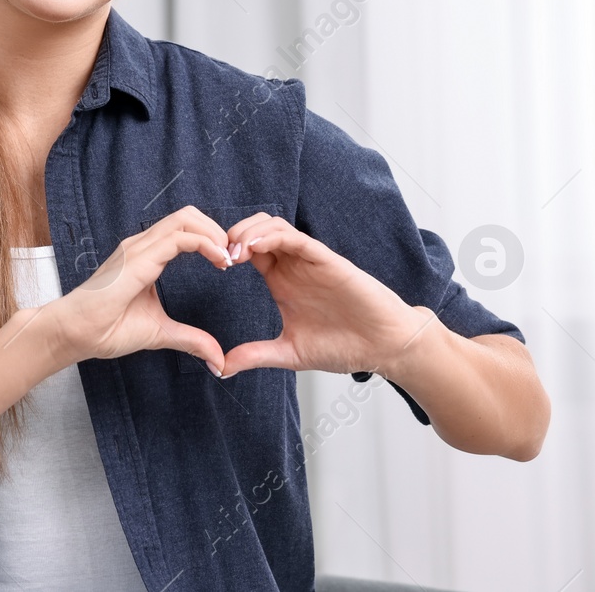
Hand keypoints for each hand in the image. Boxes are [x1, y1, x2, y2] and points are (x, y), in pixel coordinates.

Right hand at [44, 206, 236, 373]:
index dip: (211, 239)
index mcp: (146, 256)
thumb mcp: (160, 332)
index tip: (229, 263)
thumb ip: (190, 339)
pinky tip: (218, 261)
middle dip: (217, 229)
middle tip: (234, 256)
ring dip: (214, 233)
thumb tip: (218, 359)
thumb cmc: (106, 329)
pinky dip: (205, 243)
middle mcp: (142, 245)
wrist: (75, 334)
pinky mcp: (137, 259)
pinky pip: (178, 239)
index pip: (185, 230)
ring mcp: (138, 248)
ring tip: (228, 257)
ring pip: (185, 219)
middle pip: (188, 215)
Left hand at [218, 213, 437, 377]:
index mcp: (280, 280)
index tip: (210, 266)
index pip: (246, 251)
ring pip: (272, 226)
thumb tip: (221, 368)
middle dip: (230, 236)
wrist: (384, 347)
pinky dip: (272, 236)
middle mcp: (292, 265)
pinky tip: (254, 248)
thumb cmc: (343, 346)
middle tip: (214, 255)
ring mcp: (308, 260)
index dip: (224, 252)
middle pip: (253, 230)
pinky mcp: (327, 259)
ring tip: (231, 251)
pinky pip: (296, 237)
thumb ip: (256, 355)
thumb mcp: (289, 353)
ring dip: (247, 232)